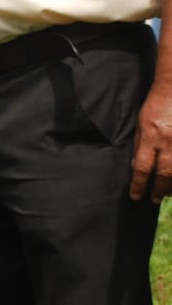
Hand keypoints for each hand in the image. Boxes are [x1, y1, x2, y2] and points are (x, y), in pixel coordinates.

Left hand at [129, 79, 171, 202]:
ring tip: (169, 194)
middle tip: (155, 199)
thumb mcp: (141, 124)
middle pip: (165, 173)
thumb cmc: (156, 105)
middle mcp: (169, 141)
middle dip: (159, 189)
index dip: (139, 185)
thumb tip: (136, 167)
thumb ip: (139, 146)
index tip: (136, 196)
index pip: (143, 168)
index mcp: (151, 137)